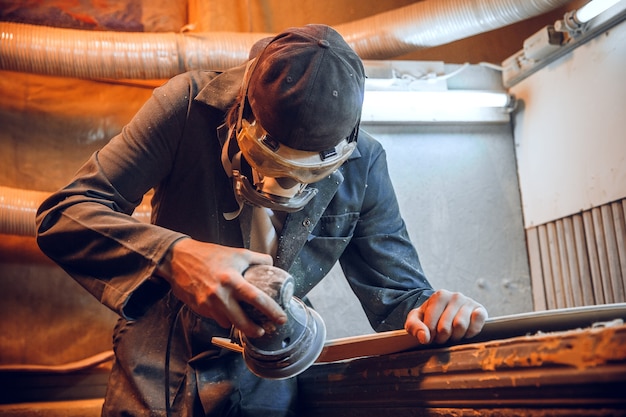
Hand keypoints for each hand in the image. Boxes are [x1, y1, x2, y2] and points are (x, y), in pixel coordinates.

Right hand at [157, 238, 287, 337]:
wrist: (178, 259)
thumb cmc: (208, 255)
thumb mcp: (237, 253)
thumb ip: (257, 259)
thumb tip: (272, 264)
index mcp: (232, 280)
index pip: (257, 299)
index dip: (271, 311)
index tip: (281, 318)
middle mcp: (220, 295)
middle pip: (241, 322)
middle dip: (254, 330)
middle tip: (262, 330)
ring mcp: (207, 304)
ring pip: (227, 323)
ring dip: (237, 323)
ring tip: (244, 319)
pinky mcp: (198, 309)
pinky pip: (215, 318)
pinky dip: (223, 317)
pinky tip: (225, 309)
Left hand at [404, 289, 486, 344]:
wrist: (448, 312)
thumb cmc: (430, 316)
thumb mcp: (416, 319)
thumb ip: (414, 326)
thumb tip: (424, 337)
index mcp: (440, 295)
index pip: (431, 324)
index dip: (429, 335)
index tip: (430, 335)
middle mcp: (456, 296)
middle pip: (445, 328)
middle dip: (441, 337)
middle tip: (441, 336)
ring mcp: (470, 302)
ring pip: (460, 327)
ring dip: (455, 336)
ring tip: (452, 334)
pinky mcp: (481, 311)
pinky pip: (476, 326)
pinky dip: (470, 333)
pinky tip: (465, 331)